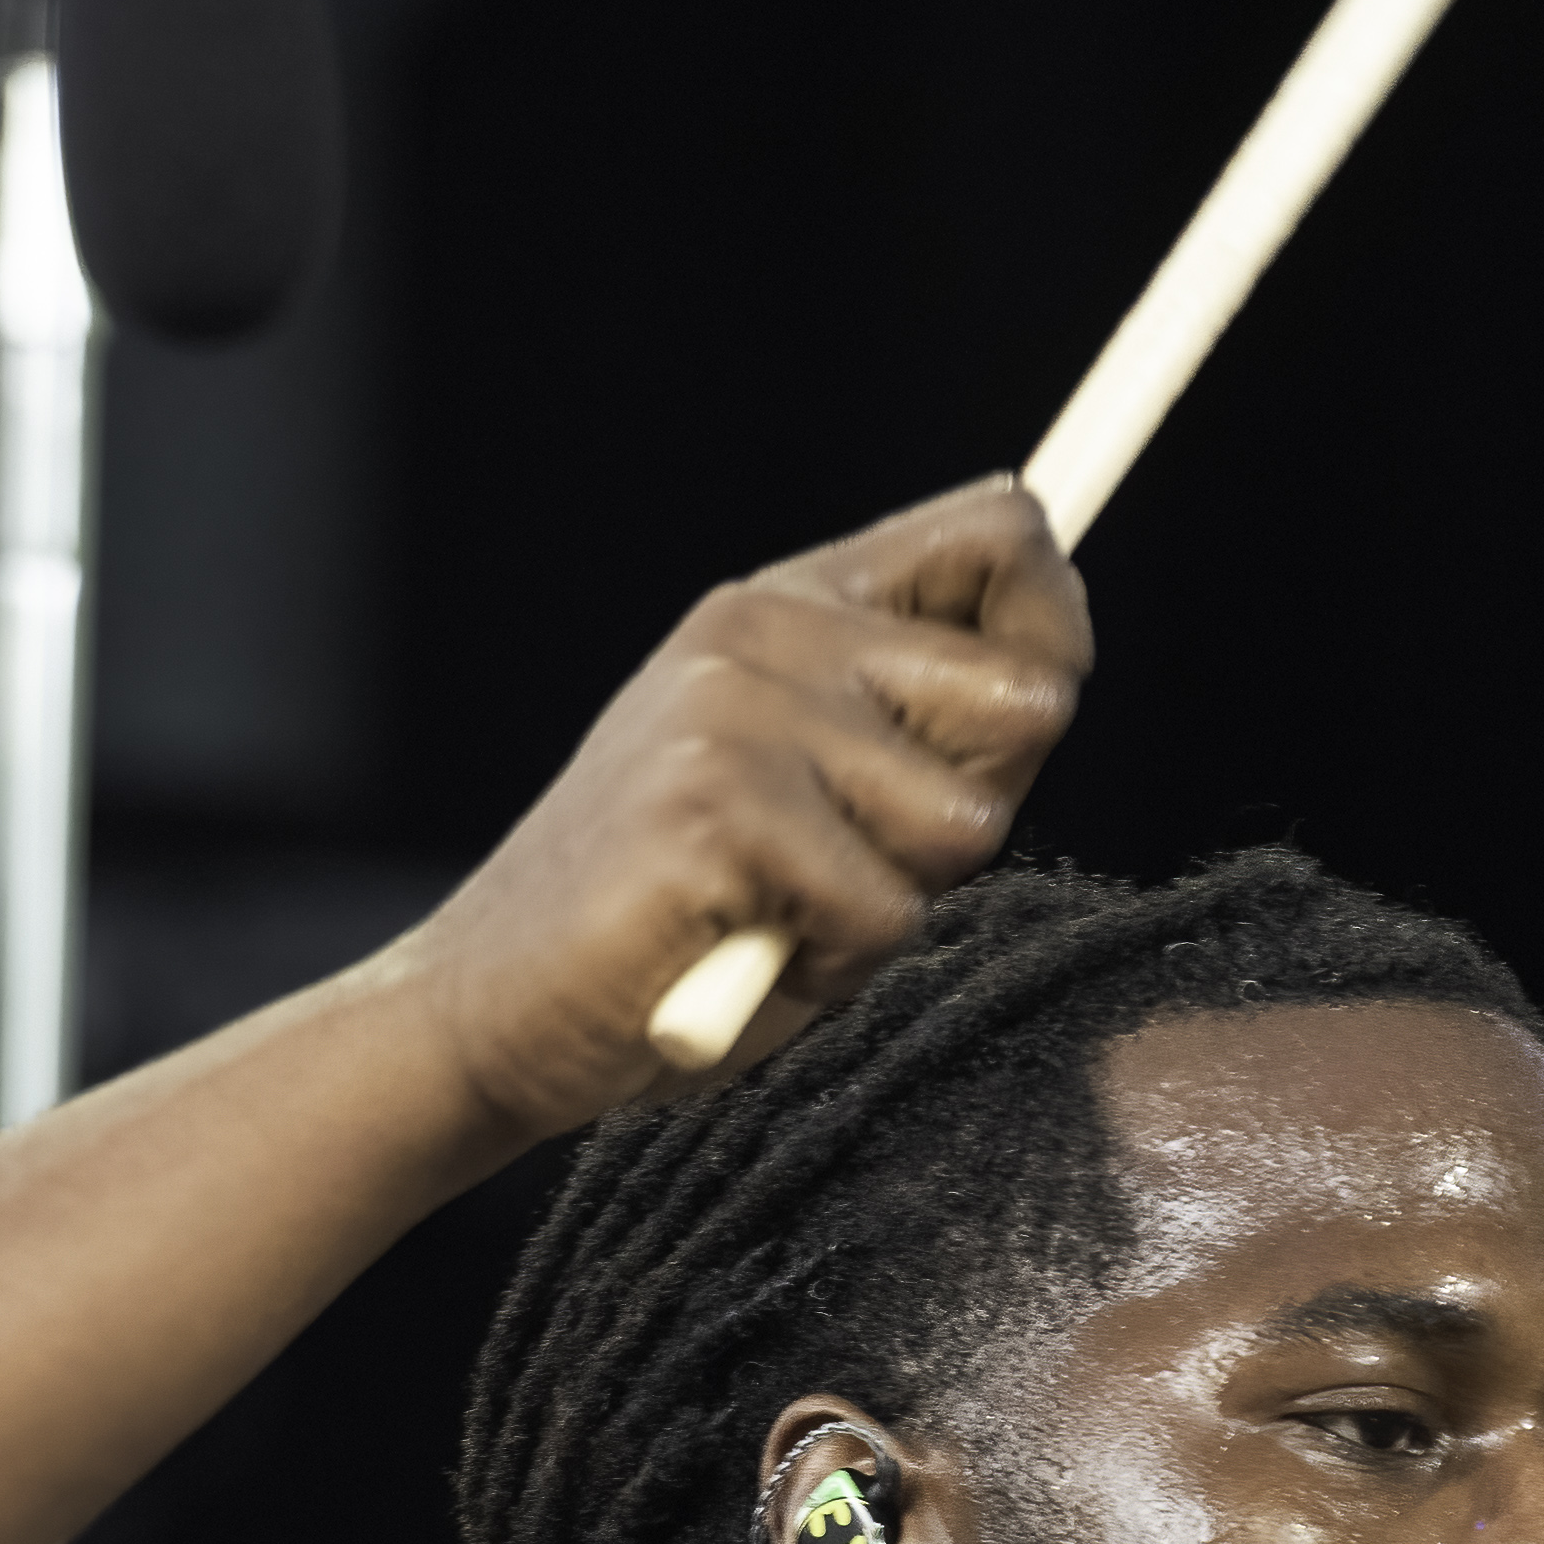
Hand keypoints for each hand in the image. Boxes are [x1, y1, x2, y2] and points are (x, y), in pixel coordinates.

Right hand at [400, 476, 1092, 1139]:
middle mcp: (763, 630)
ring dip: (895, 908)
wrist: (492, 1008)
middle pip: (1028, 693)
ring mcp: (733, 710)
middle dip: (979, 810)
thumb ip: (919, 735)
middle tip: (859, 867)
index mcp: (791, 605)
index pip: (1000, 535)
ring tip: (785, 916)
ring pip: (962, 825)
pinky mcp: (712, 807)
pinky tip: (744, 953)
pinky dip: (835, 967)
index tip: (1005, 734)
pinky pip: (883, 913)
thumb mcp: (815, 795)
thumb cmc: (678, 920)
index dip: (1052, 634)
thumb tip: (1047, 688)